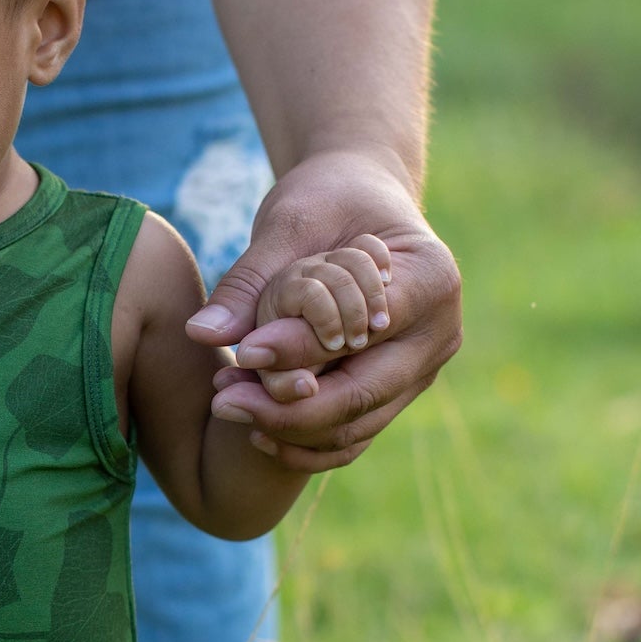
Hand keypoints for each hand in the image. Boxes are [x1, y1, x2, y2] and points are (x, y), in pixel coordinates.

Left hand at [190, 150, 461, 471]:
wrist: (358, 199)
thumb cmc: (327, 200)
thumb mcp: (289, 225)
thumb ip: (250, 282)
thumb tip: (201, 333)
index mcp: (432, 280)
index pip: (364, 332)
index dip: (301, 351)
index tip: (241, 356)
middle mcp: (440, 334)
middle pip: (363, 394)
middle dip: (289, 408)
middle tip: (223, 401)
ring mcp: (423, 370)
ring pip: (357, 425)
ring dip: (290, 428)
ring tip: (229, 406)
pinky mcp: (399, 393)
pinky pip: (355, 435)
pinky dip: (307, 442)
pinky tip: (255, 431)